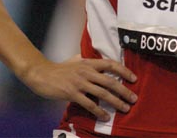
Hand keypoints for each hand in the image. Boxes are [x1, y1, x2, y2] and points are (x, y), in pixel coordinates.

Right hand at [20, 54, 137, 120]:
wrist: (42, 74)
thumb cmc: (60, 68)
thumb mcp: (76, 60)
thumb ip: (88, 61)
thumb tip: (99, 62)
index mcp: (89, 62)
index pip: (111, 64)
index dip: (124, 71)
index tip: (134, 79)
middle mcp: (87, 71)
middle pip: (110, 81)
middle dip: (124, 91)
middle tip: (134, 99)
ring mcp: (80, 83)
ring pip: (103, 93)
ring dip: (116, 102)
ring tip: (125, 108)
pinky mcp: (72, 93)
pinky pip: (90, 104)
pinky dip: (99, 111)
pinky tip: (106, 117)